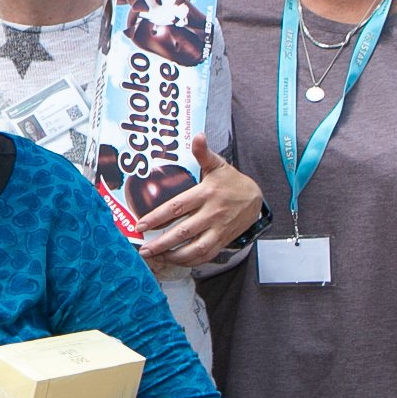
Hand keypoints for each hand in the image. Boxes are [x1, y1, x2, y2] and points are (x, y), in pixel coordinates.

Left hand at [138, 137, 265, 267]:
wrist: (256, 199)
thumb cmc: (231, 181)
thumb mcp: (218, 165)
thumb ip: (203, 153)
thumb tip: (197, 136)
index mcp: (206, 194)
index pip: (178, 207)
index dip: (158, 217)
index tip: (140, 224)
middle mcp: (212, 214)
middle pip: (183, 232)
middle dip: (161, 243)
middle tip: (143, 249)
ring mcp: (218, 230)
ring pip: (195, 249)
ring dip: (174, 256)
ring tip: (156, 257)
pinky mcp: (223, 241)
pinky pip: (206, 255)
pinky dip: (189, 261)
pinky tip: (174, 260)